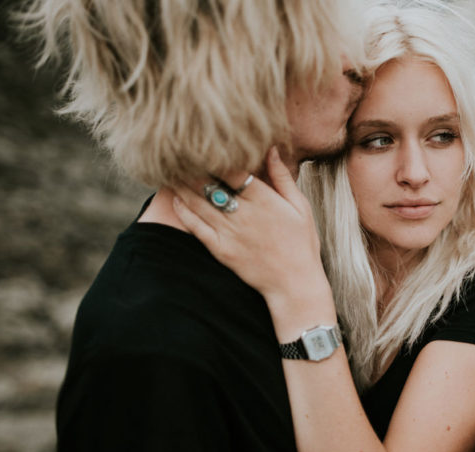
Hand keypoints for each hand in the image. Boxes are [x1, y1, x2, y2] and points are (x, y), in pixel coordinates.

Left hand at [171, 147, 327, 303]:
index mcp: (264, 200)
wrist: (294, 284)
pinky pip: (196, 227)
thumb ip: (282, 178)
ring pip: (198, 203)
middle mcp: (243, 214)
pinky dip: (184, 211)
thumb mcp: (300, 206)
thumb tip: (271, 148)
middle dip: (194, 167)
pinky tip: (177, 199)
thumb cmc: (301, 244)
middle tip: (181, 153)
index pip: (232, 170)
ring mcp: (230, 233)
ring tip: (172, 169)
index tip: (207, 144)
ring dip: (184, 185)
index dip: (217, 156)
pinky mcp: (221, 250)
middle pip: (210, 184)